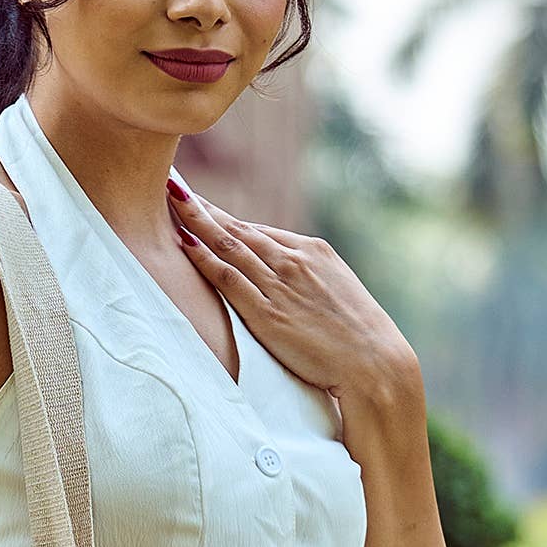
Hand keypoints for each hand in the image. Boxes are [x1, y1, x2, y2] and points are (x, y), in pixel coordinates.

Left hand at [167, 177, 418, 409]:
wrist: (374, 363)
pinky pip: (228, 278)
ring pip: (229, 244)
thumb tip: (286, 280)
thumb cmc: (358, 335)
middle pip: (238, 229)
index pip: (258, 232)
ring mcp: (279, 285)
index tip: (199, 204)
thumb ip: (308, 279)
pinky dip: (204, 258)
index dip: (225, 218)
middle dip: (203, 207)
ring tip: (172, 197)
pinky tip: (184, 241)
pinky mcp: (267, 314)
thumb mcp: (335, 292)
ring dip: (197, 220)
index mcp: (313, 252)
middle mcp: (294, 260)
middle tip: (173, 184)